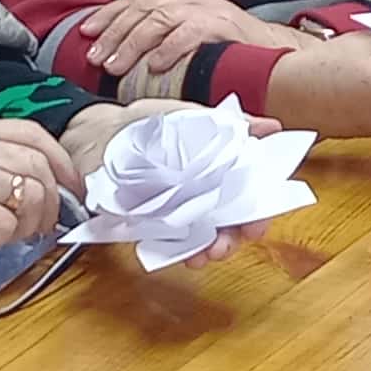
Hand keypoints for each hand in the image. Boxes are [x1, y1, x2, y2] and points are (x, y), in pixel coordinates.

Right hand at [0, 118, 77, 270]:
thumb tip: (50, 184)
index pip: (33, 133)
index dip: (61, 161)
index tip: (73, 187)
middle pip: (37, 166)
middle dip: (51, 201)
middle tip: (43, 224)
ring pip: (29, 195)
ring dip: (28, 223)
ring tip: (8, 232)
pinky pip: (8, 224)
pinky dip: (2, 237)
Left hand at [58, 102, 278, 267]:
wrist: (98, 131)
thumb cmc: (148, 123)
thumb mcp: (191, 116)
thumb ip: (231, 125)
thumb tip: (273, 127)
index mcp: (218, 173)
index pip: (247, 200)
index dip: (257, 215)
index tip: (257, 226)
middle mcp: (200, 197)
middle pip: (226, 226)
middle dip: (231, 240)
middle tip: (226, 245)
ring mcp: (174, 213)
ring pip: (199, 239)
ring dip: (205, 250)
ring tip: (204, 253)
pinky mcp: (146, 224)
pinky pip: (165, 243)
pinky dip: (174, 251)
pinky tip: (179, 253)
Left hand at [77, 0, 281, 79]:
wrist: (277, 53)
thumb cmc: (233, 53)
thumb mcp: (196, 39)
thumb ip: (167, 41)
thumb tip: (128, 59)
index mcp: (183, 2)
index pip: (138, 2)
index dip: (109, 15)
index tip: (85, 32)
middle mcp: (192, 1)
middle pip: (143, 9)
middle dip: (113, 32)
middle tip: (93, 56)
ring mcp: (207, 11)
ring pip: (159, 20)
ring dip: (132, 43)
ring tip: (113, 66)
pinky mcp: (222, 27)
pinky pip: (189, 35)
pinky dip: (168, 49)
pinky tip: (152, 66)